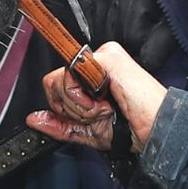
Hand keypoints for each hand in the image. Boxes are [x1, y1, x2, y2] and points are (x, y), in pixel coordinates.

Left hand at [27, 42, 167, 153]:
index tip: (84, 116)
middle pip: (53, 82)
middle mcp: (95, 63)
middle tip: (99, 113)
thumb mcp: (88, 131)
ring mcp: (101, 56)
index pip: (56, 84)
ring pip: (60, 80)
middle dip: (71, 108)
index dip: (63, 105)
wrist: (154, 131)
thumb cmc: (130, 130)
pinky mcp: (106, 56)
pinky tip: (105, 103)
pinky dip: (84, 100)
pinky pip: (72, 76)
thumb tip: (33, 119)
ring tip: (105, 108)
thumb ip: (60, 125)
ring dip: (79, 106)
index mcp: (91, 76)